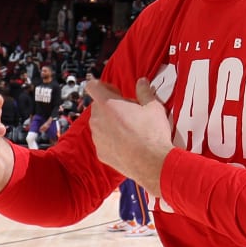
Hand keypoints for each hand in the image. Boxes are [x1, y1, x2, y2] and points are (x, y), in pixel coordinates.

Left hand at [84, 78, 172, 196]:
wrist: (152, 163)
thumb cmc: (152, 134)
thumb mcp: (153, 107)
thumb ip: (144, 92)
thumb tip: (142, 82)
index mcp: (108, 104)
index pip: (92, 86)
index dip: (103, 86)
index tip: (117, 92)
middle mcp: (97, 120)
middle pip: (97, 105)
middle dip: (110, 105)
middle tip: (129, 110)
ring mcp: (97, 138)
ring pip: (99, 123)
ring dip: (110, 122)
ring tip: (129, 128)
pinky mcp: (100, 152)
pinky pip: (102, 140)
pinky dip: (111, 139)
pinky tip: (127, 143)